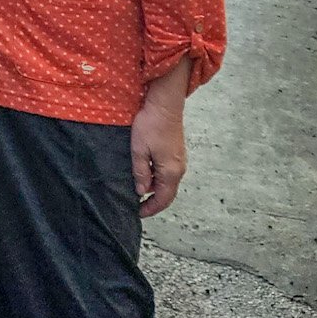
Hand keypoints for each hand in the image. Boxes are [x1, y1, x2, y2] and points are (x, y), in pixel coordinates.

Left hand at [132, 61, 190, 217]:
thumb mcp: (139, 150)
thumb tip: (142, 191)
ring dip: (154, 187)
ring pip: (167, 181)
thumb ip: (140, 173)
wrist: (165, 104)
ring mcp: (179, 159)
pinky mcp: (176, 151)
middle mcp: (179, 168)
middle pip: (167, 192)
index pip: (163, 199)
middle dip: (153, 200)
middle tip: (136, 204)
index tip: (139, 213)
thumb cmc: (151, 125)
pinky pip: (167, 171)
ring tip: (137, 188)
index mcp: (170, 172)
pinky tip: (144, 172)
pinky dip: (156, 176)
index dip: (151, 208)